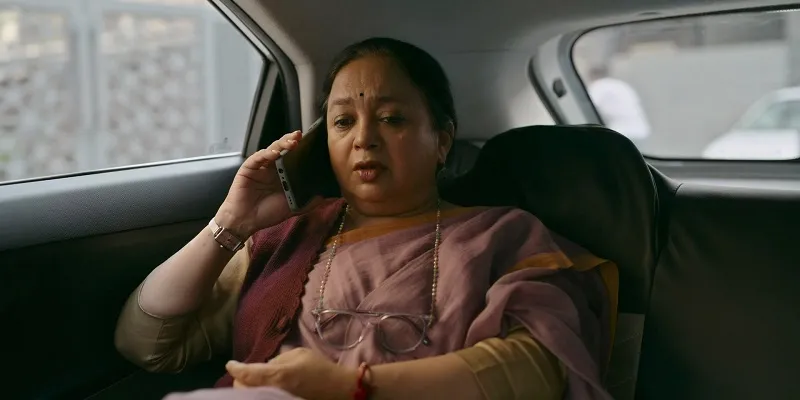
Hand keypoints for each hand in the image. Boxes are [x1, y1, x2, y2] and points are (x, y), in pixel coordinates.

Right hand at [215, 131, 320, 236]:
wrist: (245, 222)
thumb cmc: (267, 213)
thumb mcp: (293, 207)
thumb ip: (309, 201)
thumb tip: (326, 196)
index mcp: (284, 174)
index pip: (294, 157)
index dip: (303, 150)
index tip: (313, 143)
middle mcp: (273, 167)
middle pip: (283, 149)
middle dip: (292, 141)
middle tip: (302, 136)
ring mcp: (260, 166)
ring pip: (272, 150)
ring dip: (281, 144)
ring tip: (292, 142)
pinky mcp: (248, 168)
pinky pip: (258, 158)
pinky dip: (266, 154)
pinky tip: (274, 153)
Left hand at [226, 348, 357, 399]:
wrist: (339, 390)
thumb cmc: (320, 369)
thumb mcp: (299, 354)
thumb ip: (276, 360)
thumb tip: (263, 367)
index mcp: (277, 375)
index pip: (246, 374)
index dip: (235, 368)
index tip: (231, 364)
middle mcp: (274, 392)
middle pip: (242, 389)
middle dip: (240, 381)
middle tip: (244, 374)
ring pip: (250, 397)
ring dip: (247, 390)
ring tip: (252, 383)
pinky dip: (258, 395)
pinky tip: (262, 390)